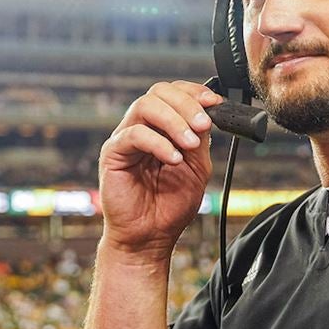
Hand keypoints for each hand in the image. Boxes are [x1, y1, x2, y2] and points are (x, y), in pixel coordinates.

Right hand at [98, 81, 221, 261]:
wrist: (150, 237)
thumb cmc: (169, 206)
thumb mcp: (197, 168)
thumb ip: (200, 139)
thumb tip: (207, 113)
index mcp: (161, 127)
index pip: (173, 93)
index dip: (194, 92)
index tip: (215, 103)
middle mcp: (141, 127)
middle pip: (158, 92)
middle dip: (186, 104)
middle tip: (202, 125)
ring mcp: (126, 138)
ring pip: (145, 106)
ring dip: (174, 121)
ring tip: (190, 144)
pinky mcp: (113, 153)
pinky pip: (134, 135)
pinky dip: (158, 143)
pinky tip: (173, 159)